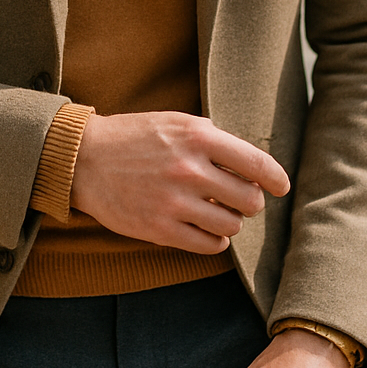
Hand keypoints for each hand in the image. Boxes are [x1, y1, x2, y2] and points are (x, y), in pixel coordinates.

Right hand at [69, 110, 288, 252]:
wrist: (85, 159)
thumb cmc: (135, 137)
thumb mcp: (176, 123)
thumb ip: (213, 139)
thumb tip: (252, 167)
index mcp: (198, 137)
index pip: (256, 164)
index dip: (275, 178)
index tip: (280, 187)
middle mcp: (190, 169)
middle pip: (249, 200)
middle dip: (248, 201)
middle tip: (236, 198)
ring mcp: (175, 201)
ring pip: (232, 225)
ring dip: (230, 221)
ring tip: (216, 212)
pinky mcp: (160, 229)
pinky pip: (209, 244)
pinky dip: (215, 240)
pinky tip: (205, 229)